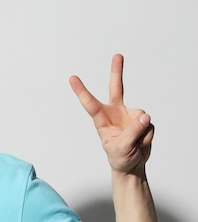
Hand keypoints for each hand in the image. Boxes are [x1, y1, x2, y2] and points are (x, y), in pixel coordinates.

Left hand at [69, 54, 154, 175]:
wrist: (132, 165)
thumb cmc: (119, 157)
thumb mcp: (121, 148)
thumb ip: (132, 132)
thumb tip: (144, 116)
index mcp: (102, 119)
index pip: (90, 103)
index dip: (81, 91)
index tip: (72, 78)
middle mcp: (115, 113)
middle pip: (116, 89)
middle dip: (117, 72)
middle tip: (117, 55)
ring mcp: (130, 115)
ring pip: (141, 117)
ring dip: (140, 134)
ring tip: (134, 144)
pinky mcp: (142, 120)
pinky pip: (149, 126)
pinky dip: (147, 137)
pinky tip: (141, 142)